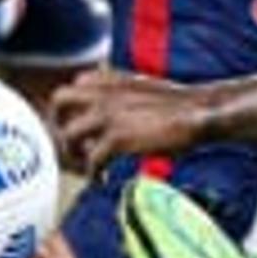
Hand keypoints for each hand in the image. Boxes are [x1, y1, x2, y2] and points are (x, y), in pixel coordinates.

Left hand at [49, 66, 203, 175]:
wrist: (198, 111)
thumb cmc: (178, 105)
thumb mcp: (142, 89)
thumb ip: (120, 95)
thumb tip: (112, 111)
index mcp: (109, 78)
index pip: (73, 85)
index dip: (70, 108)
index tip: (75, 124)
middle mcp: (103, 92)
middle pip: (59, 101)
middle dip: (58, 123)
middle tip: (70, 142)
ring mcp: (107, 114)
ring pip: (68, 134)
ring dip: (73, 154)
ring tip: (86, 166)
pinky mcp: (117, 138)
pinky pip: (91, 160)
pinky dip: (93, 174)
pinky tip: (102, 179)